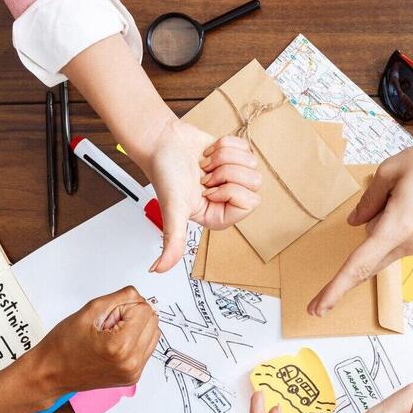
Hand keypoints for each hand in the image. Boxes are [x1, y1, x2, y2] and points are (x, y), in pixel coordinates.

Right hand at [28, 286, 160, 395]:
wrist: (51, 373)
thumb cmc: (63, 346)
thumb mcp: (88, 311)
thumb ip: (119, 298)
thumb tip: (139, 295)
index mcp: (120, 346)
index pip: (145, 309)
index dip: (125, 306)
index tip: (109, 314)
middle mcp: (131, 362)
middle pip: (153, 321)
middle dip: (134, 316)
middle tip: (109, 323)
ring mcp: (133, 372)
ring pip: (153, 334)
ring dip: (137, 328)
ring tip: (111, 334)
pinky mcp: (133, 376)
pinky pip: (146, 349)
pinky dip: (135, 341)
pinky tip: (115, 344)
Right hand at [141, 123, 260, 271]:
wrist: (161, 142)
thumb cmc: (165, 173)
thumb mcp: (172, 211)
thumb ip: (172, 242)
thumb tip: (158, 270)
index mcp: (219, 216)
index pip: (250, 203)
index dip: (229, 190)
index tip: (206, 190)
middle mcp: (228, 199)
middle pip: (254, 183)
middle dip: (228, 172)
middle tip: (205, 176)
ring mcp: (232, 177)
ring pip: (252, 165)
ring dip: (225, 158)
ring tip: (205, 165)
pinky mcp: (233, 157)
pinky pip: (246, 149)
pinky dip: (225, 145)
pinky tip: (208, 154)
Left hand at [308, 102, 412, 314]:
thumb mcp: (390, 171)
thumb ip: (368, 201)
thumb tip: (356, 222)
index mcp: (396, 227)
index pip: (358, 265)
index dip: (335, 289)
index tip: (318, 308)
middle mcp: (410, 244)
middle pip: (371, 254)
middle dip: (368, 231)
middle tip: (388, 197)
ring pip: (386, 245)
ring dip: (385, 224)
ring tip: (408, 190)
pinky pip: (402, 241)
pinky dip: (398, 225)